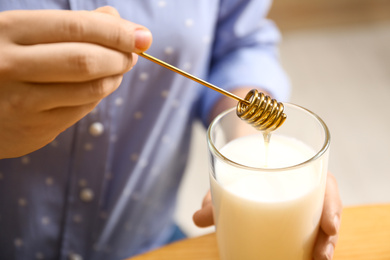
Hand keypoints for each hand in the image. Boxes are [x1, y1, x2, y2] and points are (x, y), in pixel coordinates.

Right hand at [0, 6, 151, 157]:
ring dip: (115, 78)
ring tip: (119, 68)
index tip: (142, 36)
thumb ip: (67, 25)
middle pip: (86, 61)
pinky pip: (81, 110)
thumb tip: (114, 18)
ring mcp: (22, 104)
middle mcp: (10, 67)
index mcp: (7, 32)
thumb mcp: (20, 32)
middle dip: (120, 56)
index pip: (76, 28)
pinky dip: (98, 95)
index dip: (116, 32)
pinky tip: (99, 85)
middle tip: (133, 53)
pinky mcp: (34, 130)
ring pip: (89, 90)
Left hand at [193, 173, 342, 259]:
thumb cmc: (242, 170)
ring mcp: (303, 205)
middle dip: (328, 236)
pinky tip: (307, 258)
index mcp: (298, 169)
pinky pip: (311, 233)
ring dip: (323, 245)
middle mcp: (305, 188)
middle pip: (328, 210)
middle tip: (321, 255)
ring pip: (322, 225)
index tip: (330, 226)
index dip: (332, 205)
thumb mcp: (231, 181)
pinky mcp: (298, 220)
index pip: (325, 183)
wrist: (243, 162)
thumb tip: (198, 218)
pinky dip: (311, 246)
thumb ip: (217, 200)